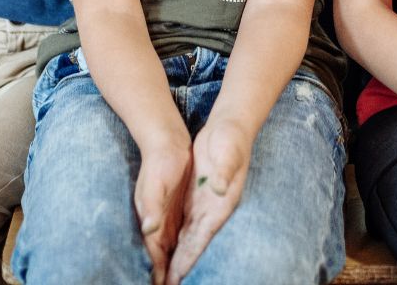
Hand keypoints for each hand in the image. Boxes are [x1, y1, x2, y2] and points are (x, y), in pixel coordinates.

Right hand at [135, 136, 191, 284]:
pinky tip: (185, 257)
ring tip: (177, 282)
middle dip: (165, 273)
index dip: (158, 270)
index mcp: (152, 219)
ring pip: (169, 246)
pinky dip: (179, 249)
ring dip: (172, 263)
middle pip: (161, 254)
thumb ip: (152, 207)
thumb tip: (150, 229)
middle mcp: (158, 221)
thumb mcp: (155, 185)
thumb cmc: (159, 164)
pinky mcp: (176, 209)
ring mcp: (167, 216)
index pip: (155, 252)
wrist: (166, 142)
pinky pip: (178, 235)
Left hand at [168, 119, 253, 280]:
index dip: (189, 258)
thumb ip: (225, 170)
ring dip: (177, 257)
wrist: (230, 126)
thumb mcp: (228, 152)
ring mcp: (204, 205)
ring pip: (187, 238)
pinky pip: (184, 225)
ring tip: (165, 277)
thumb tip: (220, 187)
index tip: (177, 277)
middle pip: (193, 245)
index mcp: (221, 205)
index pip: (202, 238)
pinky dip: (176, 241)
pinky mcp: (196, 198)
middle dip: (181, 267)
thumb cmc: (231, 139)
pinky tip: (167, 251)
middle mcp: (213, 210)